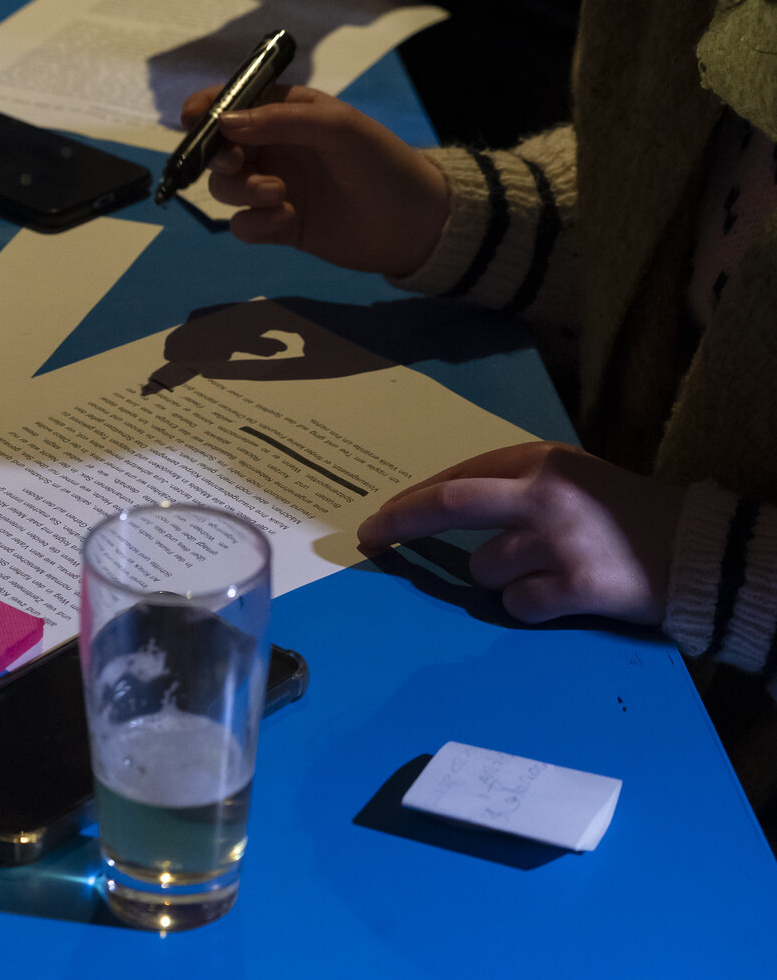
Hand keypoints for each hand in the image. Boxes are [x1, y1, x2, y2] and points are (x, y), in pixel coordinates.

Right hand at [180, 84, 450, 276]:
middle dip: (220, 158)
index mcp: (286, 112)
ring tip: (281, 196)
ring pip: (226, 189)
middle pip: (218, 150)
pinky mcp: (278, 226)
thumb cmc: (380, 162)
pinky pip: (243, 225)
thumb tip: (223, 122)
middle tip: (239, 165)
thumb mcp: (336, 127)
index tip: (193, 119)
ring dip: (243, 192)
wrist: (413, 223)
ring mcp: (273, 188)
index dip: (207, 109)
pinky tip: (286, 221)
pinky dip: (255, 224)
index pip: (233, 103)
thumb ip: (278, 120)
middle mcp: (273, 148)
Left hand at [356, 442, 685, 624]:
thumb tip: (437, 506)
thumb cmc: (627, 516)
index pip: (458, 476)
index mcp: (541, 460)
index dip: (412, 499)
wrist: (699, 553)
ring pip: (483, 569)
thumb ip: (513, 487)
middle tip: (368, 539)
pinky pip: (517, 605)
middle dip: (401, 521)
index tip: (378, 519)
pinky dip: (529, 607)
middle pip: (449, 503)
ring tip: (547, 572)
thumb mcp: (571, 480)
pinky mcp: (575, 585)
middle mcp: (544, 494)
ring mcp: (558, 539)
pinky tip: (563, 596)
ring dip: (499, 579)